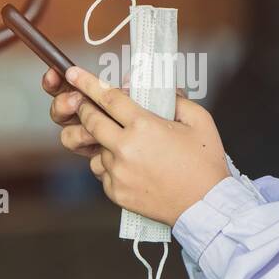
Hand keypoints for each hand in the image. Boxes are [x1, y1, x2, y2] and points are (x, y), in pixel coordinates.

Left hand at [48, 65, 228, 226]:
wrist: (205, 206)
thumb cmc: (205, 163)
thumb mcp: (199, 121)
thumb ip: (176, 99)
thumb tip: (157, 91)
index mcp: (144, 126)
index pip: (107, 98)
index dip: (87, 82)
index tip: (73, 72)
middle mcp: (125, 148)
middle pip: (90, 121)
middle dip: (84, 108)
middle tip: (85, 103)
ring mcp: (118, 172)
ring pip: (96, 149)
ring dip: (104, 142)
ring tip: (127, 145)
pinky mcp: (116, 192)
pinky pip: (102, 172)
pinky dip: (110, 165)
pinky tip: (132, 167)